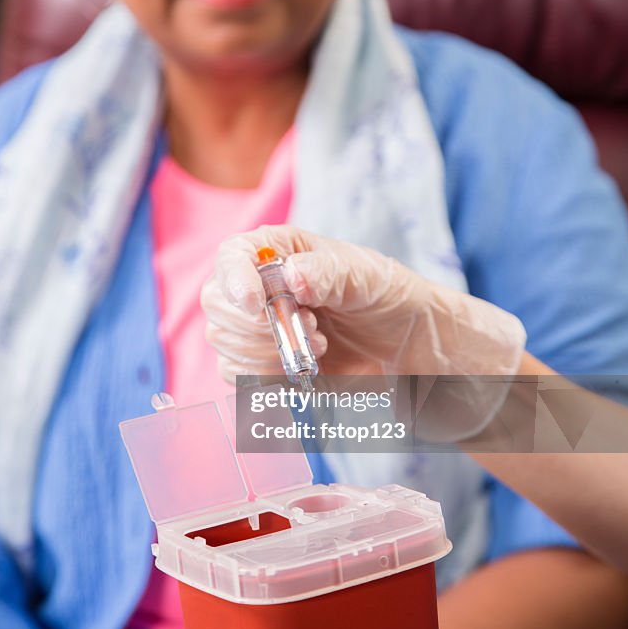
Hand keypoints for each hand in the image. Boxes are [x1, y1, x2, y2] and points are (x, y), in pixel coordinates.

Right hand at [202, 226, 525, 438]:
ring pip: (225, 343)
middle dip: (259, 324)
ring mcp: (257, 327)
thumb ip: (327, 273)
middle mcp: (258, 286)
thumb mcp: (365, 276)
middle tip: (312, 326)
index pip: (231, 256)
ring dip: (269, 352)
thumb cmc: (388, 297)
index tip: (256, 304)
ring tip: (319, 345)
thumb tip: (290, 277)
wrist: (409, 348)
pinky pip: (236, 375)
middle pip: (218, 303)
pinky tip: (307, 368)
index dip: (235, 278)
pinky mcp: (262, 364)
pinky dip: (268, 377)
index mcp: (278, 252)